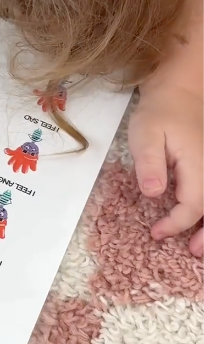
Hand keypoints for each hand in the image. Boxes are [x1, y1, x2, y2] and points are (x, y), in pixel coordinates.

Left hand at [128, 82, 202, 256]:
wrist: (180, 89)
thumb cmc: (160, 111)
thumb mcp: (146, 133)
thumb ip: (149, 162)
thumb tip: (153, 192)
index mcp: (198, 165)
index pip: (192, 206)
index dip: (175, 224)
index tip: (156, 233)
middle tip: (193, 253)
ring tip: (201, 247)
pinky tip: (203, 221)